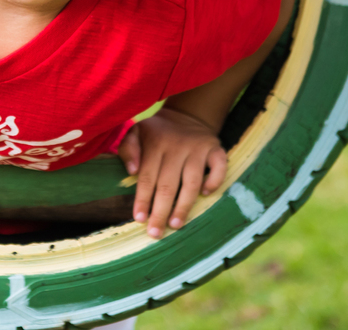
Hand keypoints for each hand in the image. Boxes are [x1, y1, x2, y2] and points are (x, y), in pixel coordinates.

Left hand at [116, 107, 227, 237]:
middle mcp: (177, 146)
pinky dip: (215, 182)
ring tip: (176, 225)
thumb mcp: (135, 132)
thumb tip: (131, 172)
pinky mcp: (216, 149)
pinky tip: (206, 195)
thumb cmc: (156, 133)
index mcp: (155, 143)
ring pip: (192, 182)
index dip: (143, 200)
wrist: (186, 115)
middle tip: (155, 233)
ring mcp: (198, 148)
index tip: (139, 219)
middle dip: (161, 211)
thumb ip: (128, 150)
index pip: (147, 177)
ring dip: (184, 205)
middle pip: (168, 185)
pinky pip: (219, 168)